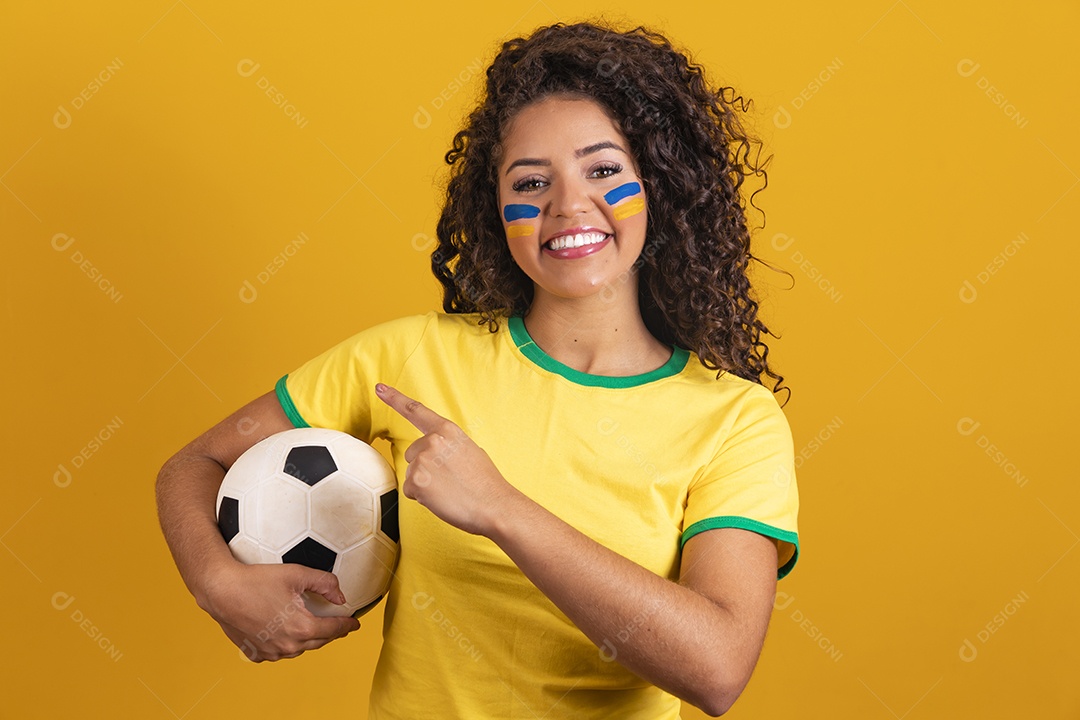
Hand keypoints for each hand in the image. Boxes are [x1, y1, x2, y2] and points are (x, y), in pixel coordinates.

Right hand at [200, 560, 359, 661]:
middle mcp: (288, 646)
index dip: (347, 626)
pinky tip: (286, 632)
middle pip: (319, 642)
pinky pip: (279, 651)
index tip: (354, 624)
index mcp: (302, 628)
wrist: (222, 591)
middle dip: (330, 633)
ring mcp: (271, 652)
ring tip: (313, 628)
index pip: (334, 630)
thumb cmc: (257, 580)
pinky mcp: (257, 653)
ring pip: (299, 649)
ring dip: (308, 639)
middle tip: (337, 625)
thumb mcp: (297, 574)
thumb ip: (325, 583)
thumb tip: (341, 596)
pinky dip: (287, 643)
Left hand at [375, 382, 519, 535]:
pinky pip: (410, 491)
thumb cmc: (485, 482)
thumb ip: (447, 445)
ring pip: (412, 474)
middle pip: (413, 454)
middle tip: (450, 479)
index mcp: (447, 430)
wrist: (494, 505)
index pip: (416, 410)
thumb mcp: (469, 450)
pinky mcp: (416, 481)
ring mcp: (423, 461)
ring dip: (425, 484)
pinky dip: (423, 498)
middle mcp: (432, 441)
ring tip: (450, 489)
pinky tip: (443, 498)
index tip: (380, 388)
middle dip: (425, 468)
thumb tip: (437, 452)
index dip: (395, 398)